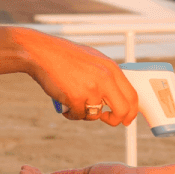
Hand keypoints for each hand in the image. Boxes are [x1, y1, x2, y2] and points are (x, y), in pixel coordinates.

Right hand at [13, 28, 138, 126]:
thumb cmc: (65, 56)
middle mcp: (105, 78)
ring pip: (96, 115)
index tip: (127, 118)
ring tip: (74, 102)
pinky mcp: (76, 97)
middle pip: (123, 110)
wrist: (42, 53)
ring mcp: (91, 88)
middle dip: (116, 120)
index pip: (132, 95)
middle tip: (108, 120)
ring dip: (85, 113)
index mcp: (111, 68)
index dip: (131, 111)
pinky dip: (71, 114)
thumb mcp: (94, 60)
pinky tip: (65, 103)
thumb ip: (107, 76)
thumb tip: (117, 96)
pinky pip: (79, 115)